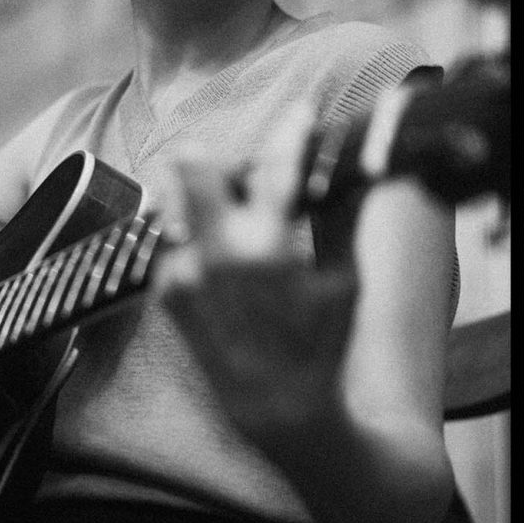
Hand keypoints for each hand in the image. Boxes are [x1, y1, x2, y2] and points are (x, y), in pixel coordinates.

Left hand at [155, 105, 358, 434]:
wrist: (279, 409)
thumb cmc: (322, 347)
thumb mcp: (345, 280)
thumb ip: (343, 217)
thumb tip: (356, 170)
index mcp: (267, 248)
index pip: (276, 164)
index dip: (292, 128)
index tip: (302, 112)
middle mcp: (215, 255)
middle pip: (192, 165)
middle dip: (221, 157)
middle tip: (251, 172)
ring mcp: (184, 274)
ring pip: (179, 201)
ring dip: (207, 199)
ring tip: (239, 221)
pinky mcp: (168, 293)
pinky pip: (178, 242)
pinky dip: (202, 240)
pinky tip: (229, 264)